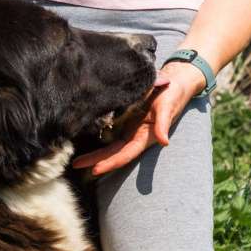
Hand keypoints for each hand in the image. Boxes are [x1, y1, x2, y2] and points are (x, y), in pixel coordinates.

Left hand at [72, 61, 206, 175]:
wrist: (175, 81)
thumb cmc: (172, 93)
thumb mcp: (168, 106)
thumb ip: (163, 124)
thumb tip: (164, 142)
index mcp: (144, 136)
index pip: (124, 154)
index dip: (110, 162)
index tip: (95, 170)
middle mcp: (134, 136)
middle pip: (112, 153)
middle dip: (94, 161)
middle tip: (75, 165)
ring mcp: (128, 130)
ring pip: (108, 147)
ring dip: (93, 155)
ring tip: (75, 161)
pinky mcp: (124, 121)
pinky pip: (108, 134)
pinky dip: (97, 140)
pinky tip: (82, 144)